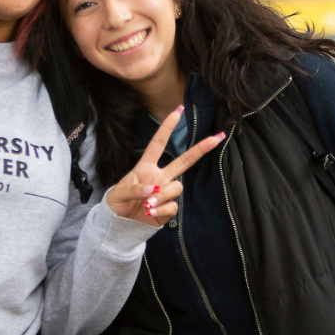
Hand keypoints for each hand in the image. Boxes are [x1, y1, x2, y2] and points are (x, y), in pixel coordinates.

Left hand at [105, 105, 225, 226]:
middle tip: (217, 137)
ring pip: (177, 187)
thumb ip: (134, 189)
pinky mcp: (169, 208)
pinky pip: (174, 206)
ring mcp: (166, 192)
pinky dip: (162, 210)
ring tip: (147, 204)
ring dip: (162, 195)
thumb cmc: (118, 202)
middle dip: (201, 149)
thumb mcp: (118, 193)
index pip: (158, 143)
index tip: (178, 111)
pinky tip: (150, 213)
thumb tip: (152, 189)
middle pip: (184, 161)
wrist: (119, 223)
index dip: (167, 127)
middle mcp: (160, 177)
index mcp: (146, 167)